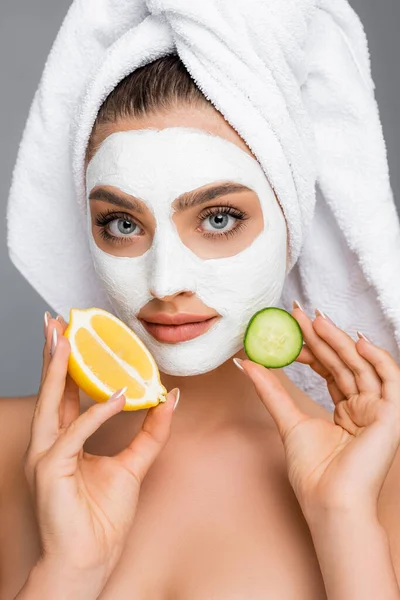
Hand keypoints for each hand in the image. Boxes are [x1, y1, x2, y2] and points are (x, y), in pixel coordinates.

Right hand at [24, 314, 178, 583]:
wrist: (90, 560)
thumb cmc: (102, 518)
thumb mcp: (133, 465)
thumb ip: (150, 432)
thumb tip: (170, 398)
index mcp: (64, 441)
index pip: (65, 393)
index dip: (69, 364)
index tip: (74, 334)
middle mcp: (49, 443)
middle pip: (51, 389)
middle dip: (53, 354)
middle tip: (57, 322)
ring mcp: (45, 456)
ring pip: (51, 402)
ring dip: (57, 368)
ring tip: (66, 338)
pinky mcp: (49, 470)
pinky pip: (76, 433)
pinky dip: (97, 412)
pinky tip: (118, 394)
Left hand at [237, 304, 399, 519]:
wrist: (329, 501)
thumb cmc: (313, 472)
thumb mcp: (288, 420)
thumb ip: (271, 390)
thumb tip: (246, 363)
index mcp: (345, 411)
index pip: (330, 370)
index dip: (312, 347)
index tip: (291, 328)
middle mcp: (364, 408)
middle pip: (342, 364)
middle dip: (321, 337)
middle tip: (299, 315)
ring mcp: (378, 411)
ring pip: (360, 367)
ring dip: (340, 342)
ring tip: (316, 321)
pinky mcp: (390, 416)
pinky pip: (389, 379)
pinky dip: (377, 358)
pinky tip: (357, 340)